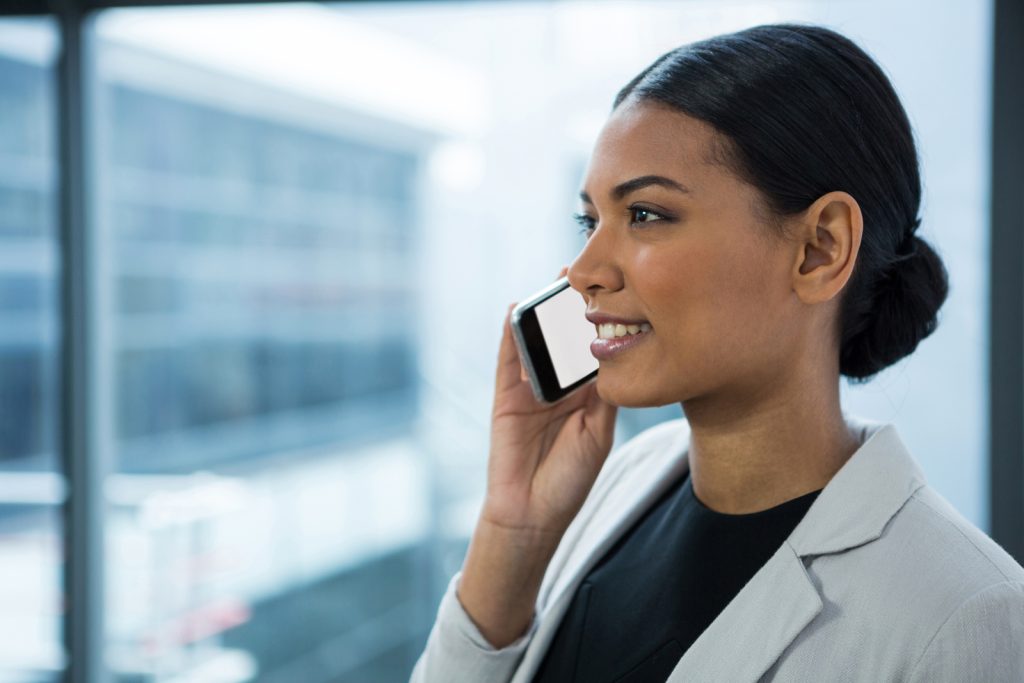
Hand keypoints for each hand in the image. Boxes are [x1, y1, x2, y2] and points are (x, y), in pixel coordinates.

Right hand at [483, 266, 617, 537]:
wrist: (533, 513)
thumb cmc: (569, 479)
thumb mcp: (597, 432)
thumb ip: (603, 395)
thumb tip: (615, 354)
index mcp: (584, 396)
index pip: (594, 350)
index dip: (604, 322)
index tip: (621, 291)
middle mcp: (558, 386)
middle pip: (566, 338)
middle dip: (576, 306)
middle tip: (591, 272)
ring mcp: (530, 389)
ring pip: (539, 342)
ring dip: (546, 312)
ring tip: (559, 281)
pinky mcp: (506, 396)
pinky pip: (507, 359)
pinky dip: (510, 334)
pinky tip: (517, 308)